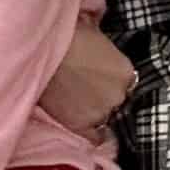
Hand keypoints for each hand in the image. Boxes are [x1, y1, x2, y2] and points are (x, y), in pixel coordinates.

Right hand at [37, 18, 133, 133]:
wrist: (43, 53)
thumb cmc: (66, 34)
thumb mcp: (95, 32)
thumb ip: (103, 45)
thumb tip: (100, 38)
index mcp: (126, 72)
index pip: (125, 83)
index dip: (111, 81)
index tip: (101, 79)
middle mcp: (118, 94)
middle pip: (115, 100)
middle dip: (103, 94)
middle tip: (84, 87)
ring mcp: (100, 112)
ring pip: (102, 117)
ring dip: (93, 110)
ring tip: (75, 101)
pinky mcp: (80, 125)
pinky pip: (94, 137)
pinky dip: (91, 134)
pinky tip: (84, 124)